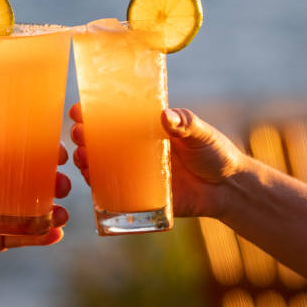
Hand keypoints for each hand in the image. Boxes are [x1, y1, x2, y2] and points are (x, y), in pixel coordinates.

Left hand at [0, 145, 70, 270]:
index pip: (19, 154)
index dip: (42, 152)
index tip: (59, 153)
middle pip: (33, 183)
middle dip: (52, 183)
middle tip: (63, 185)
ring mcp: (0, 214)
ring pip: (33, 211)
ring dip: (52, 211)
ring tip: (63, 214)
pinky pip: (22, 237)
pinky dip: (40, 237)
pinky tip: (56, 235)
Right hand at [69, 103, 244, 218]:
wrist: (228, 189)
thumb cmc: (214, 152)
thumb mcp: (200, 133)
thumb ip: (185, 123)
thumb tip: (165, 116)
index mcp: (146, 129)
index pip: (114, 117)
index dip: (94, 112)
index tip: (79, 110)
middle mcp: (136, 149)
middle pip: (101, 140)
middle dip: (84, 136)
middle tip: (78, 134)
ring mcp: (136, 172)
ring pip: (101, 165)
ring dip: (86, 159)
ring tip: (81, 156)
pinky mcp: (141, 195)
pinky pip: (113, 192)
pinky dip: (97, 186)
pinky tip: (90, 180)